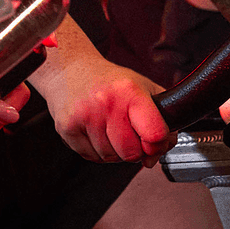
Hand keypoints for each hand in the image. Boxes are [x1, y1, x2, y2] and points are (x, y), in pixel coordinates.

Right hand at [36, 54, 168, 162]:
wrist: (68, 70)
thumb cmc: (108, 81)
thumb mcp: (143, 89)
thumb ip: (162, 121)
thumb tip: (154, 156)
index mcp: (129, 91)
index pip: (154, 135)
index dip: (157, 145)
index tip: (152, 141)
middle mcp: (106, 102)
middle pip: (131, 152)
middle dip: (133, 149)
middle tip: (127, 133)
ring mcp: (84, 116)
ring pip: (110, 157)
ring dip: (112, 150)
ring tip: (107, 129)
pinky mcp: (67, 127)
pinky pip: (90, 157)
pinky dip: (95, 151)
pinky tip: (93, 132)